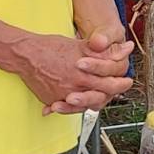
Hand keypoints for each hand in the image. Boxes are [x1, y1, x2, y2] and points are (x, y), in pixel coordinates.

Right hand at [11, 33, 133, 114]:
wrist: (26, 54)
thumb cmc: (51, 47)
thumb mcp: (82, 46)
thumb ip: (106, 51)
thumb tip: (127, 48)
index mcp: (83, 73)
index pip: (110, 83)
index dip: (121, 83)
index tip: (126, 81)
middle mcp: (74, 87)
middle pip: (100, 96)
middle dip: (113, 92)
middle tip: (120, 88)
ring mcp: (62, 96)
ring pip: (85, 105)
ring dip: (94, 100)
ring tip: (100, 95)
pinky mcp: (51, 100)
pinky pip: (66, 108)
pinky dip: (73, 106)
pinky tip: (78, 102)